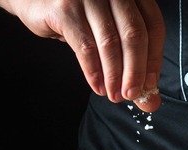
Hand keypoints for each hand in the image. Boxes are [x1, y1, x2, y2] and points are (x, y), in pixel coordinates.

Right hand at [0, 0, 164, 111]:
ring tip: (114, 95)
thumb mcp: (107, 35)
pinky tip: (97, 86)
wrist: (33, 2)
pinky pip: (85, 46)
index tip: (150, 85)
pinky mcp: (65, 8)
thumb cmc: (77, 19)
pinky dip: (93, 71)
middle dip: (135, 71)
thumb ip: (131, 64)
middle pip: (134, 34)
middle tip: (132, 95)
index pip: (153, 26)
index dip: (154, 59)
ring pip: (110, 42)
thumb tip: (150, 101)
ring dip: (114, 75)